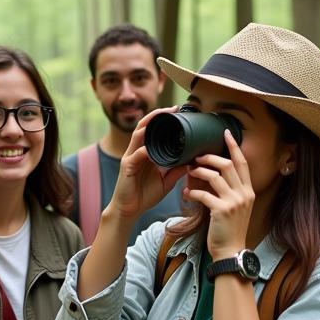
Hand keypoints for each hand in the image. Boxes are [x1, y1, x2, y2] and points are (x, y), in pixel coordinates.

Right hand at [106, 108, 187, 222]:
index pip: (152, 130)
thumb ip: (177, 171)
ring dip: (149, 125)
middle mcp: (137, 151)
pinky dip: (145, 151)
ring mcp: (130, 158)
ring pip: (138, 135)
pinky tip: (153, 149)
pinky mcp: (126, 168)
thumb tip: (192, 162)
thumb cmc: (145, 195)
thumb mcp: (166, 182)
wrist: (129, 210)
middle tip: (172, 109)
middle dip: (157, 116)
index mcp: (146, 152)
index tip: (178, 112)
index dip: (163, 119)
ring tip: (161, 118)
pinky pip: (135, 155)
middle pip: (144, 126)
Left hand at [183, 129, 253, 261]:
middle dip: (210, 157)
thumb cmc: (230, 229)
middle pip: (228, 165)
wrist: (230, 251)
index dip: (234, 147)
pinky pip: (204, 194)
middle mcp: (244, 194)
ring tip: (190, 171)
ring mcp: (234, 202)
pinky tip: (187, 193)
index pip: (242, 163)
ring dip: (199, 171)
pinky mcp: (221, 210)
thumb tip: (214, 174)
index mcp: (248, 191)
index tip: (226, 133)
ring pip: (215, 176)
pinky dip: (193, 192)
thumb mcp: (236, 207)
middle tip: (197, 156)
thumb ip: (230, 191)